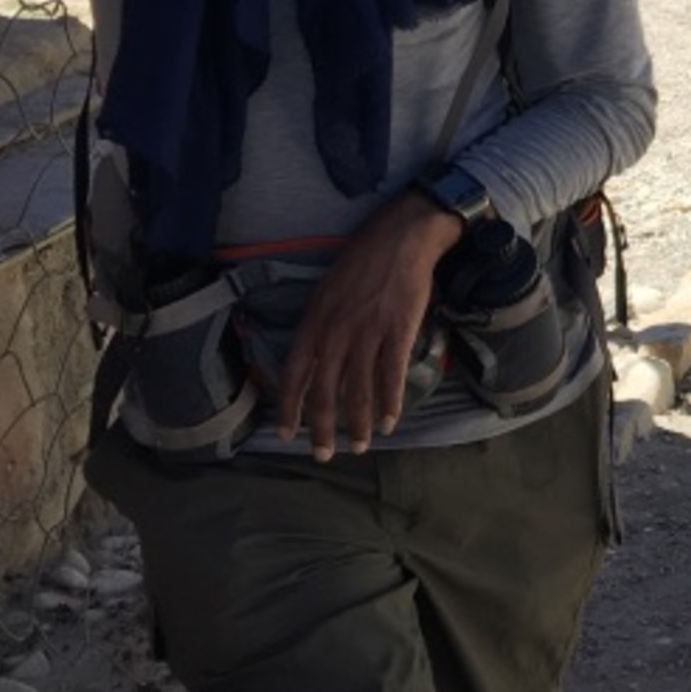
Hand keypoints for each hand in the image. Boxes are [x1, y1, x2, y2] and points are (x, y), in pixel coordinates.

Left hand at [274, 192, 459, 459]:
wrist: (403, 236)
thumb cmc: (363, 261)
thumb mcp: (326, 291)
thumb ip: (319, 326)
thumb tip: (314, 361)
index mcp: (314, 321)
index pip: (294, 374)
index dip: (289, 408)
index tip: (287, 435)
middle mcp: (336, 331)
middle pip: (325, 390)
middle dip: (323, 428)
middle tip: (324, 454)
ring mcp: (368, 332)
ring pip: (358, 389)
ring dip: (358, 423)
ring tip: (360, 445)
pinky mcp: (398, 330)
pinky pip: (391, 375)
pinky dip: (390, 402)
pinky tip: (388, 421)